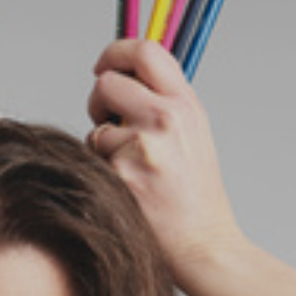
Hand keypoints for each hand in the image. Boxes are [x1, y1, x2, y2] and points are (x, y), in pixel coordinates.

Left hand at [85, 39, 246, 280]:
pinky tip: (125, 189)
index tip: (104, 66)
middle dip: (99, 101)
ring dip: (102, 145)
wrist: (204, 245)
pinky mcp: (121, 174)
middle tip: (108, 122)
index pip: (145, 50)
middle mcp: (166, 118)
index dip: (116, 52)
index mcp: (186, 104)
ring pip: (95, 127)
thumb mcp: (192, 134)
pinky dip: (101, 171)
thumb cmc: (193, 195)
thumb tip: (123, 74)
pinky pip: (92, 159)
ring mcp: (143, 146)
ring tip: (130, 168)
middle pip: (107, 82)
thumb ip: (163, 101)